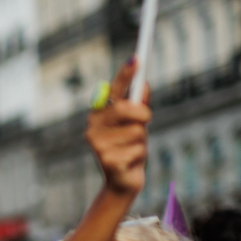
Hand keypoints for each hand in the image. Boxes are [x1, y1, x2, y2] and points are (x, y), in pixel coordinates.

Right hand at [85, 59, 150, 196]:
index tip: (137, 58)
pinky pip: (138, 149)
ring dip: (142, 140)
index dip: (125, 74)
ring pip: (137, 131)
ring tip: (133, 148)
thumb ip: (139, 105)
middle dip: (143, 114)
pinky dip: (141, 155)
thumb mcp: (136, 124)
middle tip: (146, 120)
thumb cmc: (128, 147)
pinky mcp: (108, 161)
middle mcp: (93, 127)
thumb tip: (144, 84)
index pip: (113, 90)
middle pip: (126, 109)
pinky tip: (131, 162)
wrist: (122, 181)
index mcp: (99, 114)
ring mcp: (98, 145)